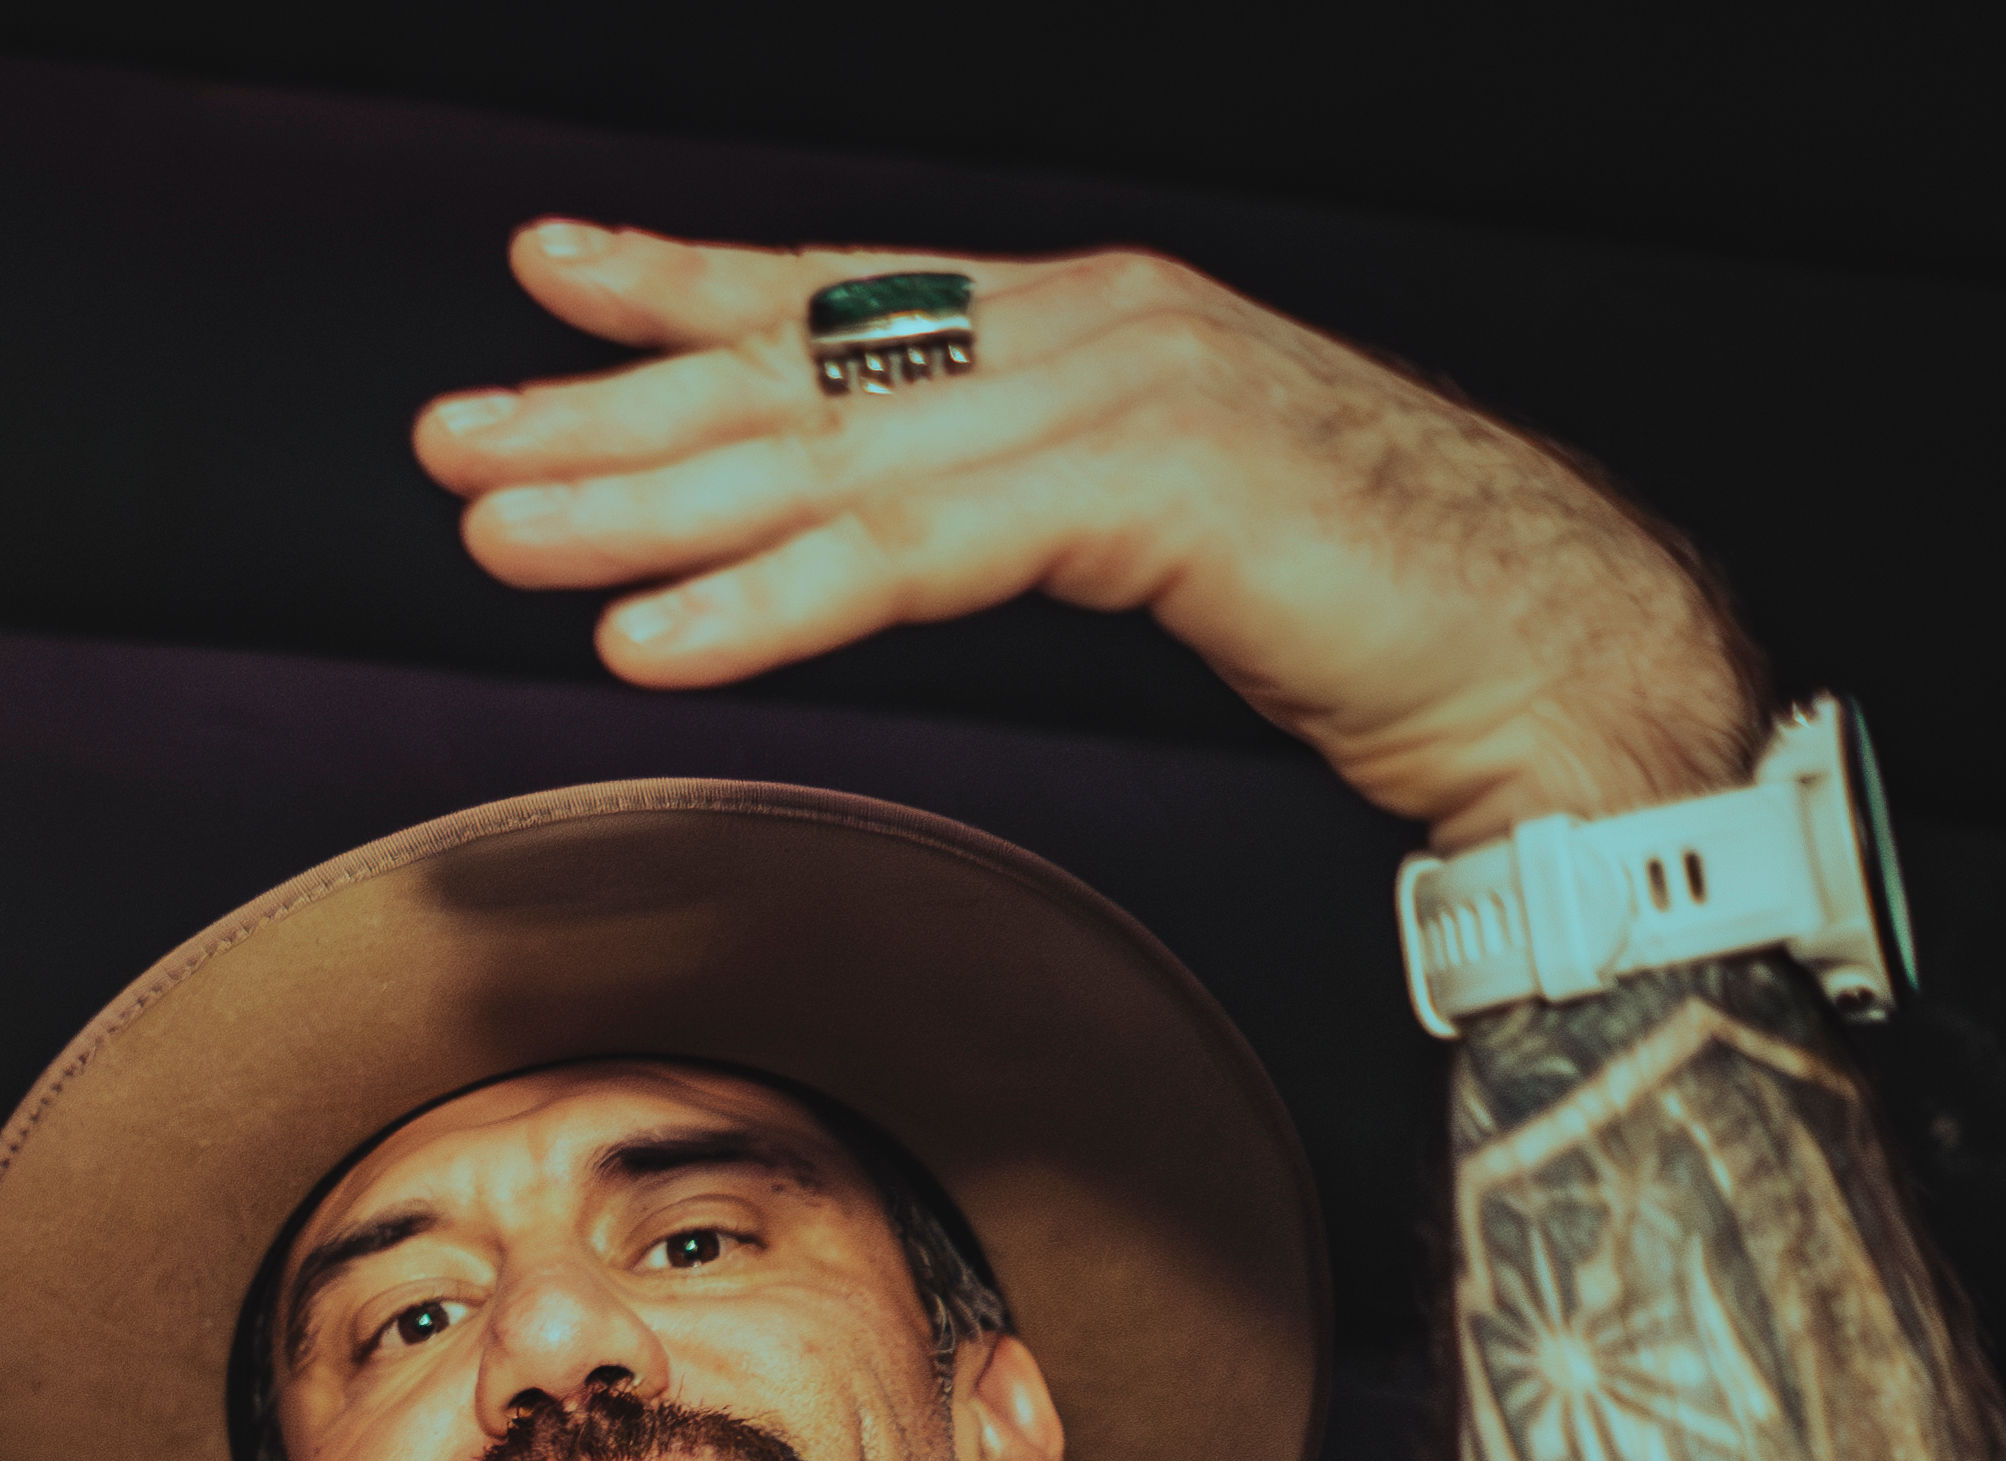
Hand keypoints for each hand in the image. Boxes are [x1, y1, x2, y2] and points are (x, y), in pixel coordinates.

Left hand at [415, 221, 1759, 850]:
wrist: (1553, 643)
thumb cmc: (1361, 598)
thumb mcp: (1146, 528)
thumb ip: (1013, 500)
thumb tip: (879, 526)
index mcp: (1080, 324)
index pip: (843, 294)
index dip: (686, 285)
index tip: (547, 272)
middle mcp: (1087, 326)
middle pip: (799, 371)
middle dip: (609, 405)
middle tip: (452, 438)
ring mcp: (1124, 393)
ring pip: (833, 456)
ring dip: (649, 507)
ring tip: (501, 537)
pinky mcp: (1157, 492)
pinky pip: (919, 552)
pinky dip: (777, 600)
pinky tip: (658, 639)